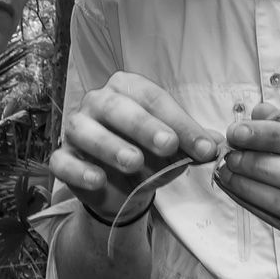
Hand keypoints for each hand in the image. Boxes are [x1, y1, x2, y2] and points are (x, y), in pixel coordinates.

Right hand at [49, 71, 219, 219]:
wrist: (121, 189)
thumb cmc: (149, 155)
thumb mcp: (175, 149)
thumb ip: (194, 144)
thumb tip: (217, 144)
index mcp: (127, 89)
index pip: (153, 100)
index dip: (180, 122)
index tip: (205, 148)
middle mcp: (98, 102)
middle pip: (118, 107)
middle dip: (144, 126)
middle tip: (168, 145)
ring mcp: (76, 128)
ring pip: (85, 129)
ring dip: (110, 145)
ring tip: (134, 162)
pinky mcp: (62, 158)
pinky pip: (63, 161)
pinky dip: (78, 170)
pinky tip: (97, 179)